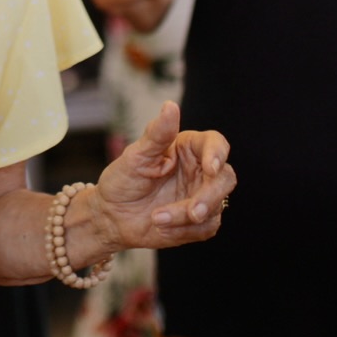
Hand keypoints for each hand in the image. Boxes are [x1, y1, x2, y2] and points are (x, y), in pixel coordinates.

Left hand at [89, 101, 233, 252]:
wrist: (111, 216)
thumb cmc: (123, 180)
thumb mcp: (136, 156)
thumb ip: (157, 134)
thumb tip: (170, 106)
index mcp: (188, 149)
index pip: (215, 144)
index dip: (217, 154)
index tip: (210, 167)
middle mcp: (200, 172)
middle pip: (225, 178)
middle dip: (210, 196)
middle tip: (193, 212)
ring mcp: (202, 197)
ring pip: (215, 207)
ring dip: (187, 217)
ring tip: (156, 219)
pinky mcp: (199, 222)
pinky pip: (205, 228)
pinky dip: (183, 230)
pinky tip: (160, 227)